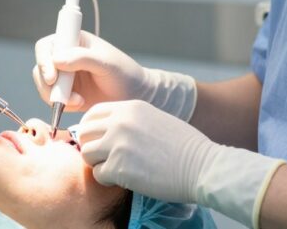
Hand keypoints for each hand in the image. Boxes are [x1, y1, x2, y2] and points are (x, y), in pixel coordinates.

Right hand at [32, 31, 196, 117]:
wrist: (135, 95)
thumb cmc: (124, 73)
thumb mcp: (106, 63)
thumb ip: (82, 58)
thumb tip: (56, 60)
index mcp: (72, 41)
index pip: (46, 46)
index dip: (43, 60)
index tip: (52, 76)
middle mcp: (64, 57)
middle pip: (40, 67)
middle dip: (48, 84)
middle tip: (62, 97)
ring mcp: (64, 76)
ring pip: (43, 85)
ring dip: (55, 96)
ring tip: (78, 101)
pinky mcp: (66, 94)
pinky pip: (52, 100)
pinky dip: (61, 105)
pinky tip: (79, 105)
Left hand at [78, 100, 284, 227]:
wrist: (202, 167)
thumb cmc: (184, 146)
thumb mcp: (155, 118)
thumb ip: (130, 120)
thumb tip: (107, 129)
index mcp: (129, 108)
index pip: (92, 113)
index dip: (91, 128)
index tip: (98, 140)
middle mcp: (120, 122)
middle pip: (84, 132)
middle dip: (92, 146)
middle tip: (105, 157)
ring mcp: (118, 144)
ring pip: (86, 153)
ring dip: (98, 163)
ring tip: (115, 168)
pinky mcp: (119, 168)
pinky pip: (98, 174)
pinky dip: (107, 179)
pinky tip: (123, 179)